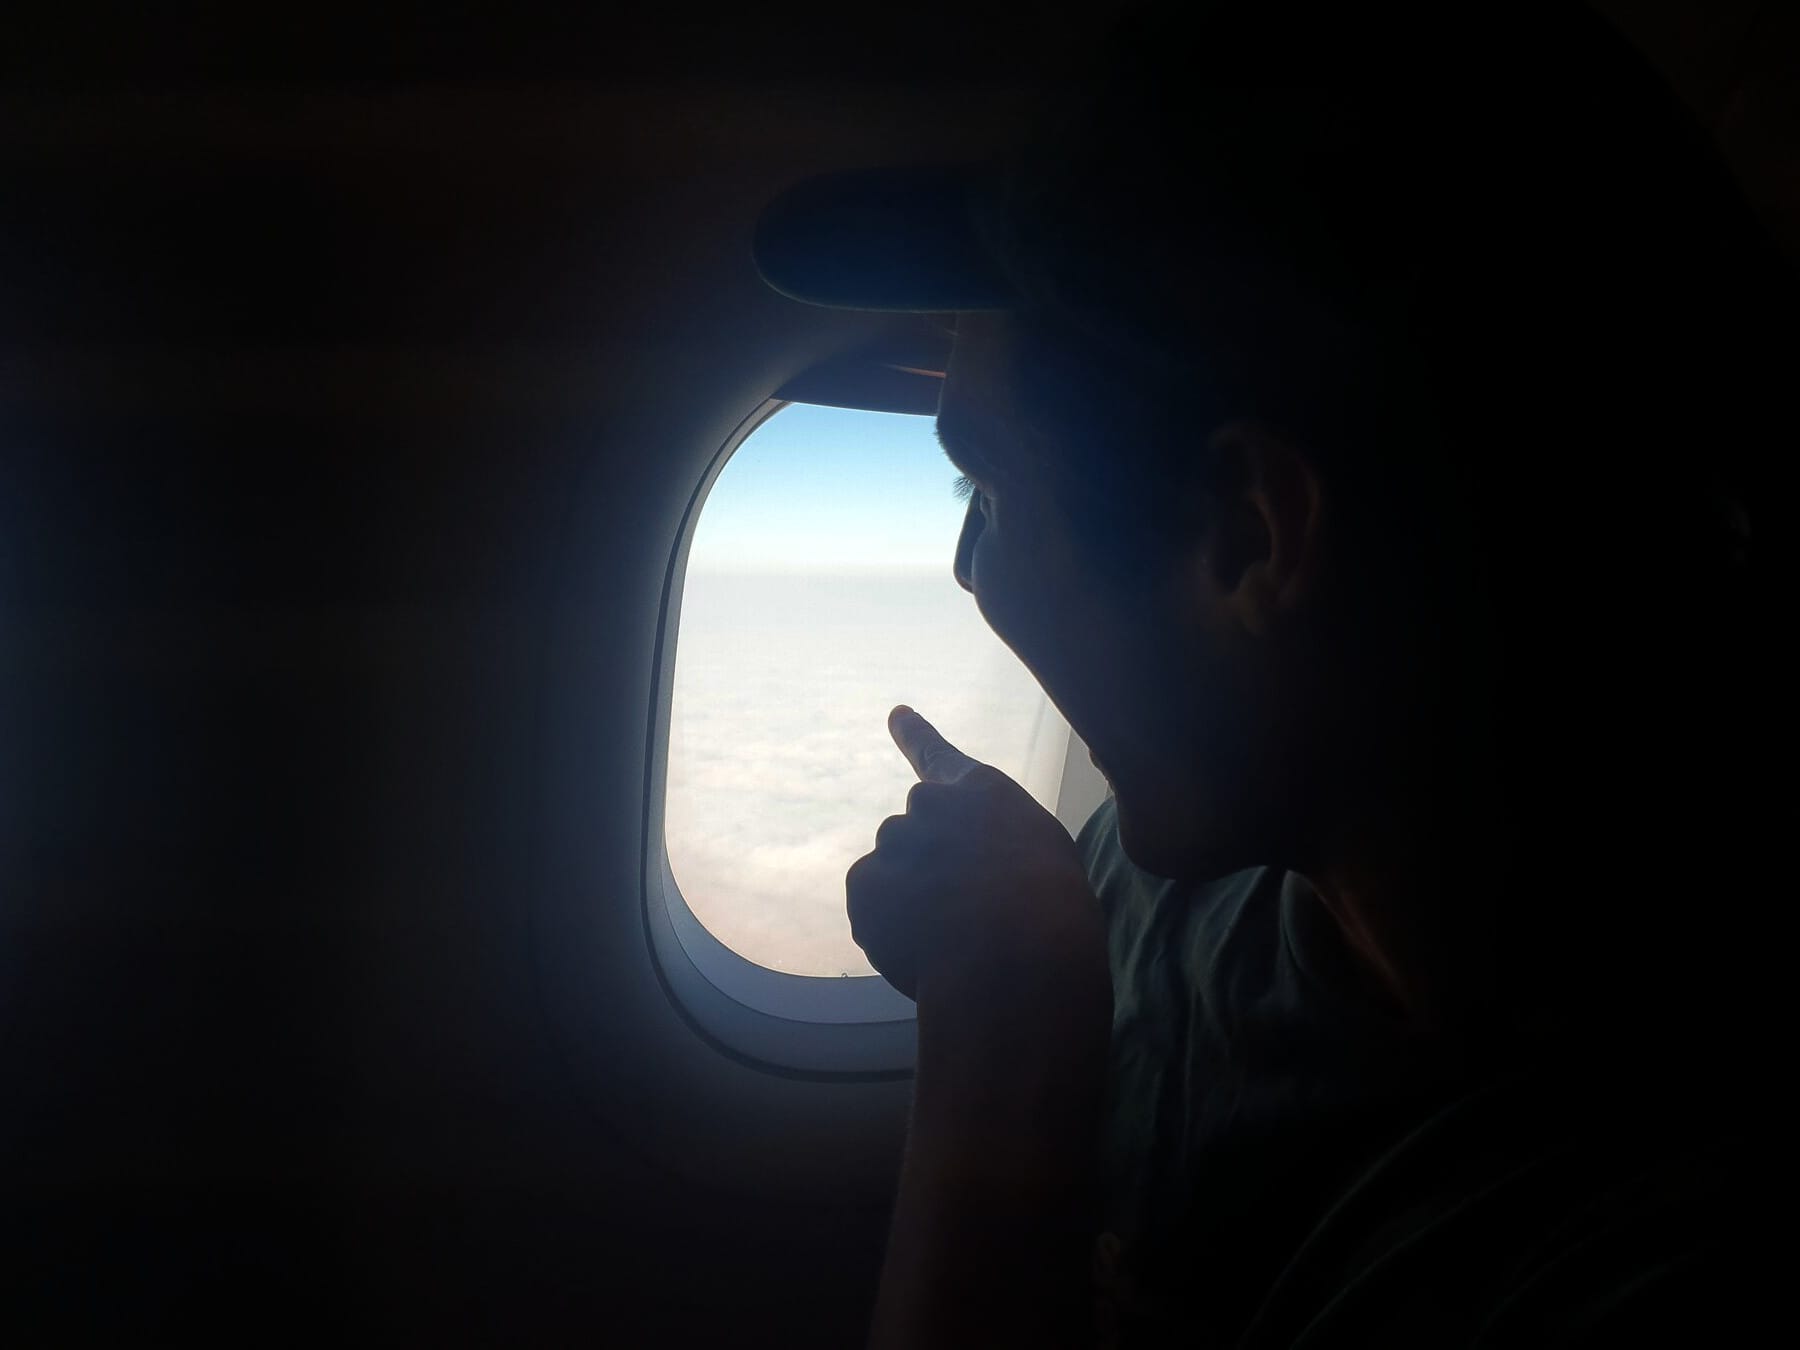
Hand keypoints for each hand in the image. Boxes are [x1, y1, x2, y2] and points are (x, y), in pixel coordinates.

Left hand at [845, 706, 1108, 1024]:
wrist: (1018, 955)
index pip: (938, 756)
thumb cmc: (1050, 910)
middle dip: (928, 868)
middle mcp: (928, 805)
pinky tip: (925, 950)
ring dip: (910, 902)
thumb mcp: (1042, 854)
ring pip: (893, 876)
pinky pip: (871, 910)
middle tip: (962, 909)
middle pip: (915, 836)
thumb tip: (975, 869)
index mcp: (979, 791)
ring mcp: (893, 841)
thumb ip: (997, 841)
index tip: (896, 715)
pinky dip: (888, 931)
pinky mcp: (864, 883)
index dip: (915, 735)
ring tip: (952, 935)